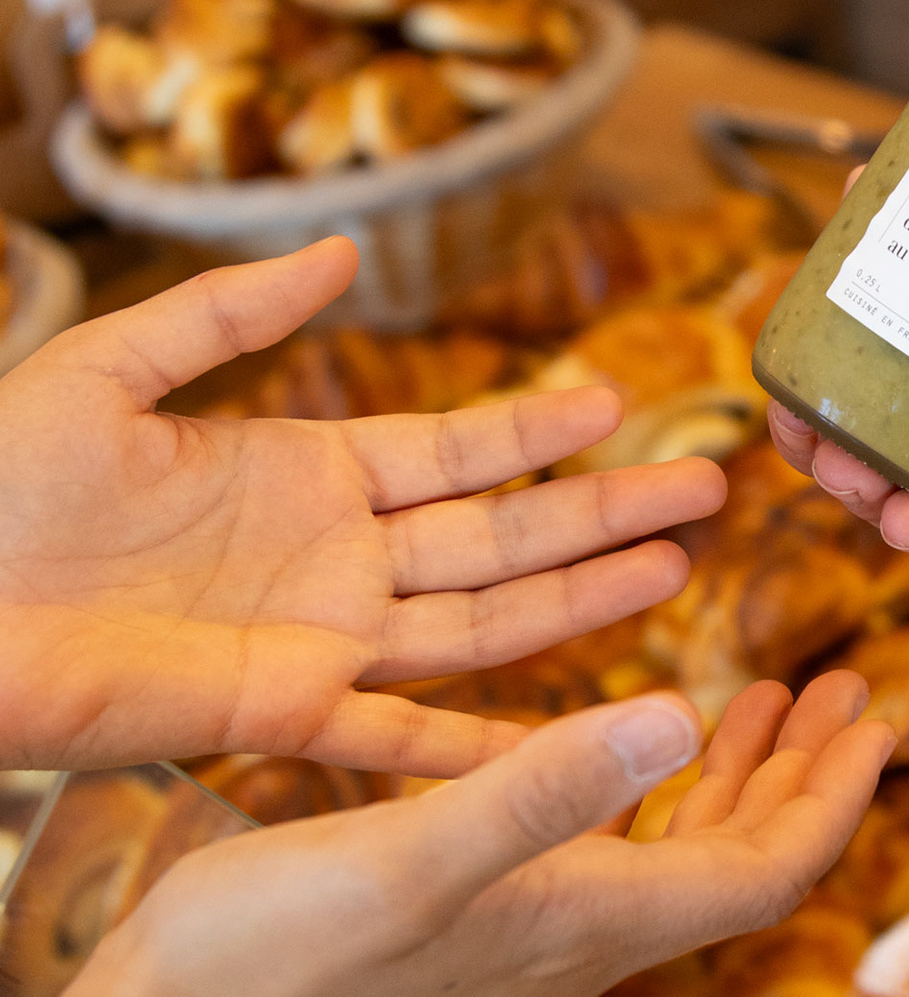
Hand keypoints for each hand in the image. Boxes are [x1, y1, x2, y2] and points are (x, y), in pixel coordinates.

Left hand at [0, 238, 724, 776]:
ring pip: (484, 618)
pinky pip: (403, 734)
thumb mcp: (117, 369)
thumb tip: (346, 251)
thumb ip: (235, 311)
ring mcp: (320, 637)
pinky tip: (560, 737)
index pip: (457, 450)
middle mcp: (336, 557)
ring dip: (581, 598)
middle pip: (503, 532)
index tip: (621, 404)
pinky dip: (482, 745)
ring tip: (675, 568)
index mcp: (306, 471)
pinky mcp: (281, 709)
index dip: (539, 428)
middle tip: (704, 486)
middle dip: (604, 511)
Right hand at [0, 675, 893, 996]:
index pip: (767, 871)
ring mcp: (537, 926)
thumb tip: (678, 719)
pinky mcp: (487, 910)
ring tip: (777, 695)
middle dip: (809, 773)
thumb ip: (547, 789)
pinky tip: (643, 739)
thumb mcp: (411, 854)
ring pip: (683, 851)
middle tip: (850, 685)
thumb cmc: (270, 951)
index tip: (882, 715)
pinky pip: (614, 845)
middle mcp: (582, 930)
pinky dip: (654, 782)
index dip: (836, 797)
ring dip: (742, 773)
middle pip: (743, 859)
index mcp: (589, 915)